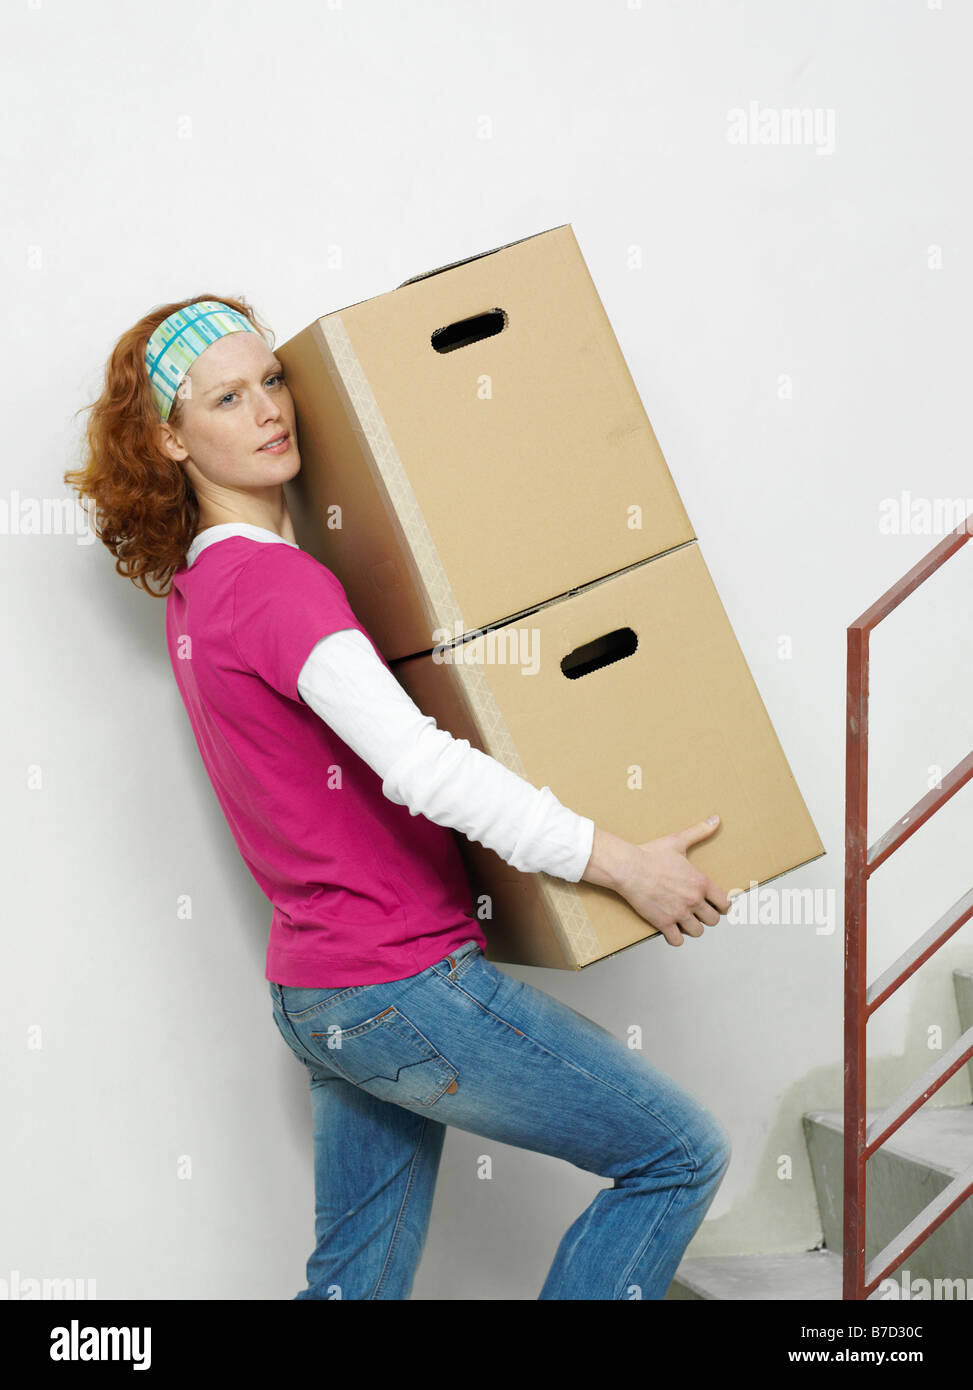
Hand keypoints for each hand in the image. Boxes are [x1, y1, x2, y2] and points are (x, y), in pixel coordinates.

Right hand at [616, 815, 730, 946]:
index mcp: (700, 883)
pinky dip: (675, 938)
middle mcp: (693, 900)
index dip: (721, 904)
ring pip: (697, 932)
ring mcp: (679, 913)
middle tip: (697, 912)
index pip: (725, 903)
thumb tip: (716, 819)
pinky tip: (671, 930)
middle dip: (706, 917)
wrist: (629, 868)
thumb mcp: (678, 841)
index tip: (715, 903)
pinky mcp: (663, 923)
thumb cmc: (651, 855)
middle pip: (713, 920)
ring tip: (685, 921)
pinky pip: (677, 940)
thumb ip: (700, 831)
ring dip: (692, 928)